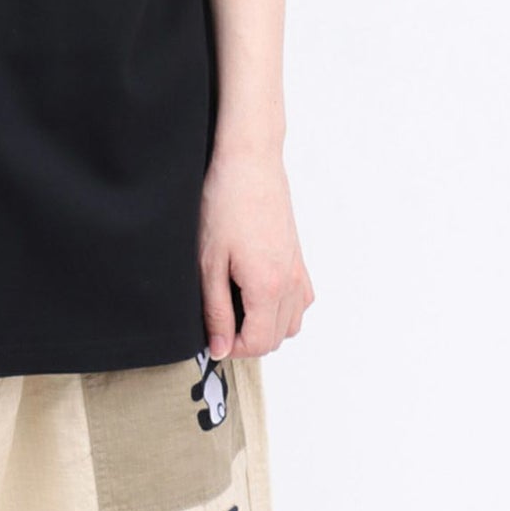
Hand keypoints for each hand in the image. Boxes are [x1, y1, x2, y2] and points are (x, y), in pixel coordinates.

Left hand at [198, 146, 314, 360]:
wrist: (248, 162)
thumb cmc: (224, 203)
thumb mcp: (208, 262)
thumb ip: (216, 310)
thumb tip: (220, 348)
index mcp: (268, 287)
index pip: (260, 343)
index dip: (233, 348)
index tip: (212, 335)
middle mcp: (291, 283)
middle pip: (277, 337)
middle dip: (248, 338)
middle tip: (219, 319)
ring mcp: (298, 269)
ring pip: (292, 322)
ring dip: (266, 325)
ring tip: (235, 304)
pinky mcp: (298, 257)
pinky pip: (301, 300)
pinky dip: (282, 307)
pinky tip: (256, 290)